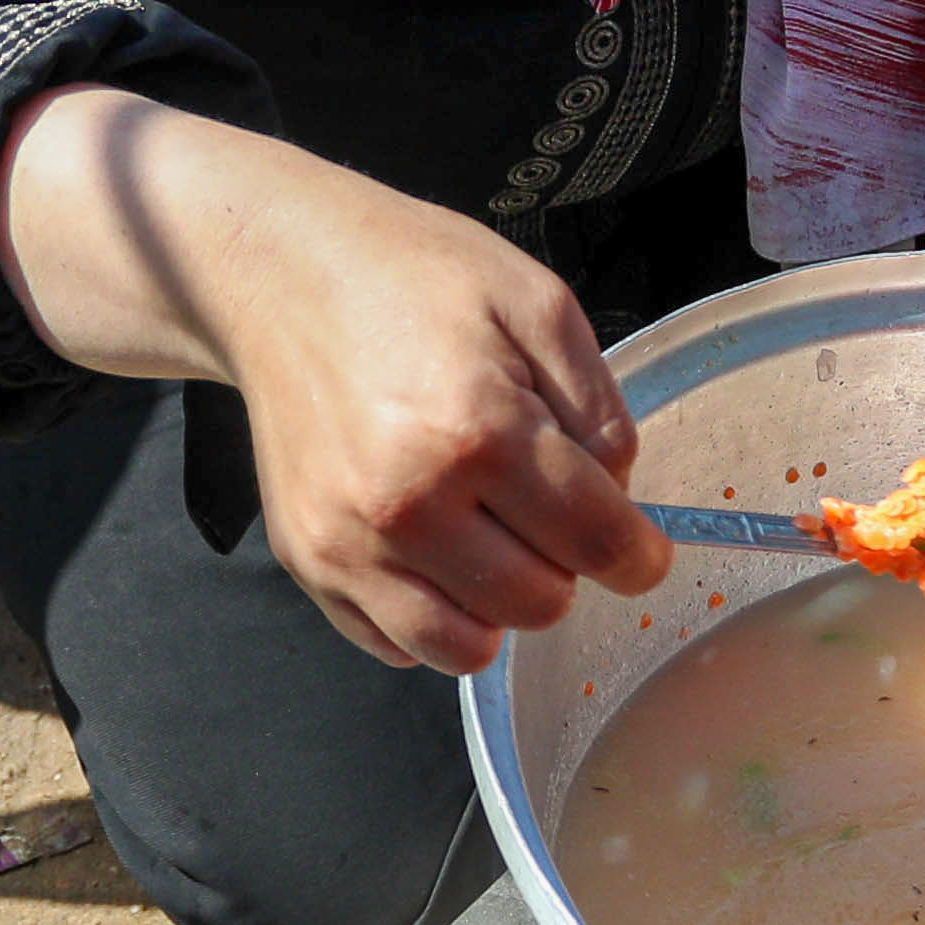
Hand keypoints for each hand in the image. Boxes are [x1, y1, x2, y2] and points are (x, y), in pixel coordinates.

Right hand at [0, 93, 661, 674]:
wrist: (283, 275)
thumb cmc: (413, 279)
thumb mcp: (538, 303)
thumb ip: (600, 408)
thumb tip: (619, 502)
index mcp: (478, 429)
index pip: (596, 541)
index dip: (640, 555)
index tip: (642, 551)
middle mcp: (407, 503)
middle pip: (540, 604)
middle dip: (564, 565)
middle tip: (542, 508)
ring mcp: (348, 542)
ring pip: (466, 649)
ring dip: (498, 605)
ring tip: (492, 539)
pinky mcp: (307, 561)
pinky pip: (396, 643)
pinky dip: (430, 614)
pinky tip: (432, 548)